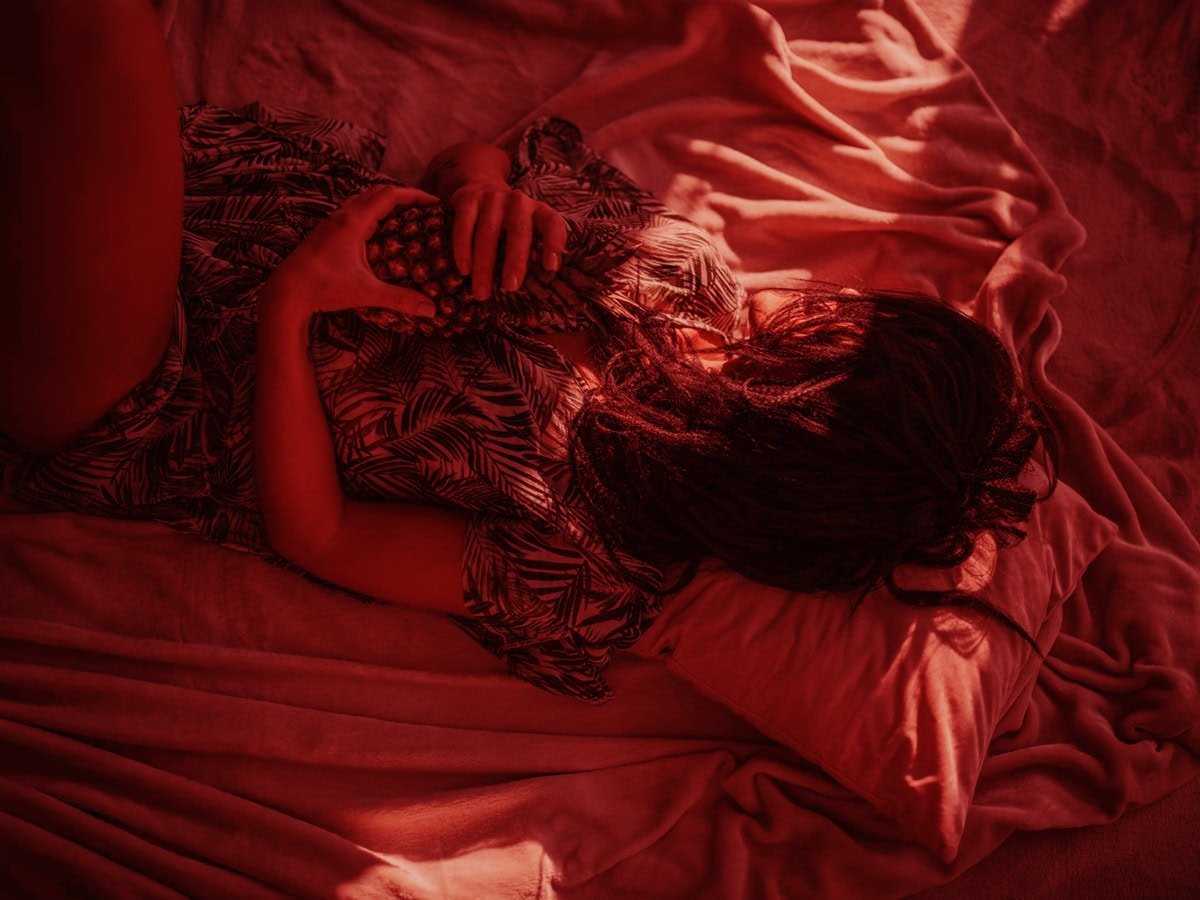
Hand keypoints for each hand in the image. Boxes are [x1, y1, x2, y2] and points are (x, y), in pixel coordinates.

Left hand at [264, 183, 441, 317]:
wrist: (286, 292)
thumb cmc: (322, 288)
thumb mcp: (365, 292)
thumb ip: (400, 299)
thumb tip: (431, 309)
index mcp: (354, 221)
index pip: (390, 195)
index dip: (415, 196)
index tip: (435, 203)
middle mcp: (342, 216)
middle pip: (378, 192)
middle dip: (404, 197)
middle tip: (424, 209)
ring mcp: (332, 222)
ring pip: (363, 200)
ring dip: (385, 202)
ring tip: (404, 216)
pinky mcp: (326, 232)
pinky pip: (353, 212)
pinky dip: (371, 213)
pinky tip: (377, 231)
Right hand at [447, 181, 567, 299]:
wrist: (480, 187)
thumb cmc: (509, 221)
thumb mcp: (528, 228)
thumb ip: (536, 250)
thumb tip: (541, 285)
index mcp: (538, 211)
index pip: (552, 223)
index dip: (553, 243)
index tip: (550, 267)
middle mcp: (518, 202)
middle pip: (518, 232)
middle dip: (514, 261)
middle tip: (509, 287)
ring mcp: (492, 198)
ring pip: (488, 232)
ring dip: (484, 264)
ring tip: (482, 292)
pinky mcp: (468, 199)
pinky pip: (464, 225)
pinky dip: (462, 248)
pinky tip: (464, 269)